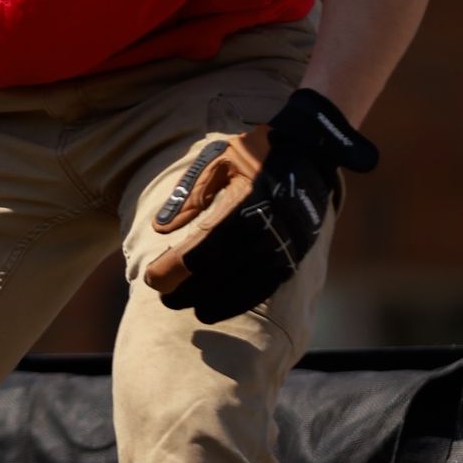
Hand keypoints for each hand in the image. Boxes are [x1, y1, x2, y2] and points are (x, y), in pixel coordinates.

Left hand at [142, 86, 376, 323]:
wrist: (312, 153)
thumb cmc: (256, 154)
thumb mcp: (219, 160)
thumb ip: (188, 194)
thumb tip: (159, 229)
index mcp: (240, 204)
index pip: (197, 250)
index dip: (171, 269)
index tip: (151, 277)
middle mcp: (261, 230)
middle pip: (213, 273)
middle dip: (184, 289)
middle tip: (164, 296)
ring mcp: (279, 247)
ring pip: (238, 287)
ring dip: (208, 302)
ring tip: (187, 307)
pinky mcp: (291, 257)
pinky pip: (261, 289)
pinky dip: (236, 302)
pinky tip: (216, 309)